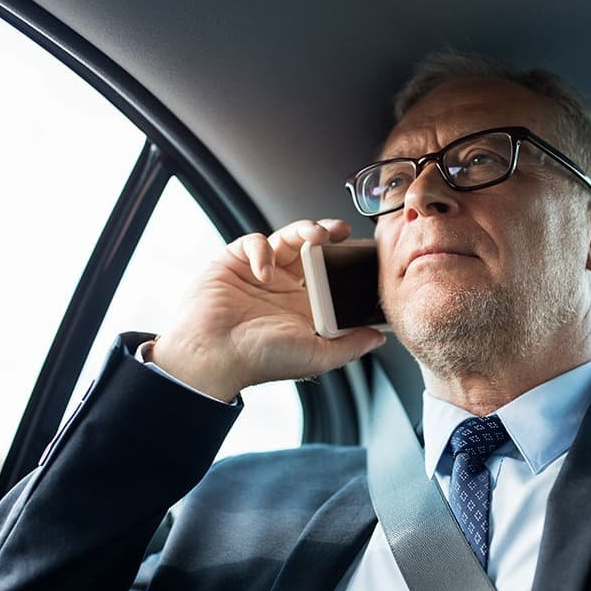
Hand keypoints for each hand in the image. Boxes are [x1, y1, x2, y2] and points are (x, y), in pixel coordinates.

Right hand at [150, 218, 385, 401]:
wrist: (211, 357)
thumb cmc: (260, 360)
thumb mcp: (315, 356)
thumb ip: (350, 345)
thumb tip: (380, 336)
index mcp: (305, 307)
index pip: (332, 275)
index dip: (347, 261)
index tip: (363, 253)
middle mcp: (284, 287)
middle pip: (313, 250)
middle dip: (329, 236)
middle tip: (343, 231)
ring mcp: (260, 273)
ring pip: (288, 238)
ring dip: (305, 230)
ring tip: (316, 235)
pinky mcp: (233, 262)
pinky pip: (254, 242)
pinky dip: (261, 250)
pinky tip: (262, 271)